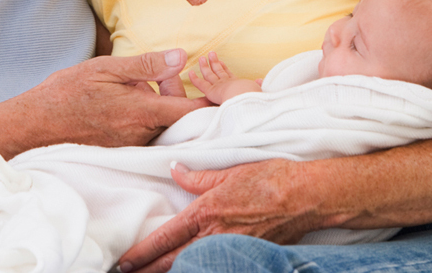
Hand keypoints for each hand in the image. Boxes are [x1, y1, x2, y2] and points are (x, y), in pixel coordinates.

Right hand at [18, 49, 207, 147]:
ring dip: (160, 105)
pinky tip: (126, 102)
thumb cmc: (68, 92)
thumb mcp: (106, 68)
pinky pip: (148, 134)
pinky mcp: (124, 151)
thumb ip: (146, 65)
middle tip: (157, 73)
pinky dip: (146, 117)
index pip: (192, 112)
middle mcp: (142, 134)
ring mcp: (133, 146)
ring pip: (163, 125)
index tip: (209, 83)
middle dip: (176, 92)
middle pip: (180, 117)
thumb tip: (180, 56)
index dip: (207, 98)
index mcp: (142, 112)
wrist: (37, 124)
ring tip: (136, 85)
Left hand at [115, 160, 317, 272]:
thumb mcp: (228, 171)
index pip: (166, 237)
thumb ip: (197, 176)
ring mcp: (232, 249)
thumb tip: (174, 169)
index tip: (125, 260)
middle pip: (174, 261)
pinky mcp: (248, 256)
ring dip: (173, 271)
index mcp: (206, 213)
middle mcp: (215, 236)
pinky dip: (199, 269)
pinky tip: (192, 269)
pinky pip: (217, 266)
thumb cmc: (269, 179)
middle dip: (149, 270)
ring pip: (193, 267)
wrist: (306, 197)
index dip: (143, 252)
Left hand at [189, 52, 261, 105]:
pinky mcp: (212, 91)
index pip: (230, 75)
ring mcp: (219, 86)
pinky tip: (190, 73)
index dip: (225, 69)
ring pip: (209, 75)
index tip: (222, 62)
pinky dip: (195, 79)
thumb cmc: (254, 97)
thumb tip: (260, 80)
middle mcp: (228, 83)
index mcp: (239, 84)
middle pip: (219, 71)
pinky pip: (200, 84)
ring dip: (205, 66)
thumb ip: (259, 85)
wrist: (247, 99)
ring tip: (202, 57)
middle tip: (212, 54)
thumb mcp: (259, 90)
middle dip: (215, 63)